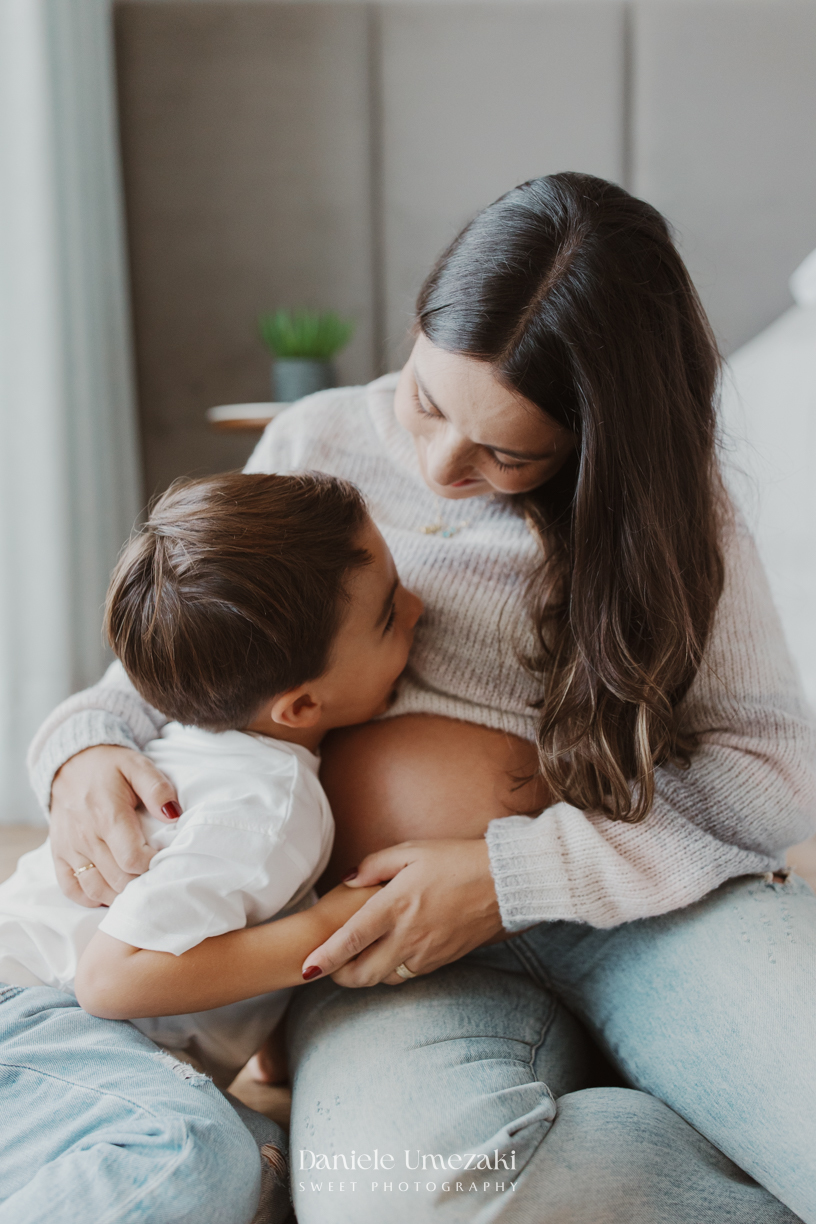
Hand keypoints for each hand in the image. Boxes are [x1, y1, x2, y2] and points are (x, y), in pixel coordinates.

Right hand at [50, 746, 179, 906]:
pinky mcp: (58, 854)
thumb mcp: (138, 766)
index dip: (154, 864)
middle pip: (118, 879)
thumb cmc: (110, 766)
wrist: (70, 761)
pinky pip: (71, 889)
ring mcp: (69, 848)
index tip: (164, 857)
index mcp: (107, 815)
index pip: (133, 859)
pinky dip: (91, 898)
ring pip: (96, 889)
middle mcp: (85, 836)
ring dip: (119, 894)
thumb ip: (158, 790)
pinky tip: (110, 891)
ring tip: (137, 886)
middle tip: (155, 874)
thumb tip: (174, 815)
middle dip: (141, 882)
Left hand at [302, 839, 503, 986]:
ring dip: (367, 973)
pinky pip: (407, 974)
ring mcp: (426, 952)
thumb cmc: (456, 860)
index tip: (305, 968)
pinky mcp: (441, 961)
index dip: (326, 957)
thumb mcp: (412, 851)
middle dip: (340, 977)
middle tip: (327, 967)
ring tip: (358, 958)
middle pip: (363, 974)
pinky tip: (391, 952)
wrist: (504, 882)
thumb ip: (374, 865)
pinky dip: (392, 968)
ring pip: (385, 978)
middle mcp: (408, 935)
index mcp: (396, 905)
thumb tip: (347, 880)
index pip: (351, 939)